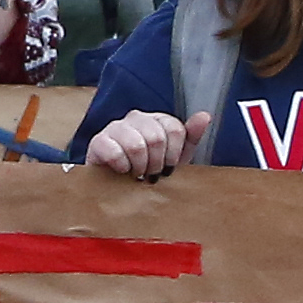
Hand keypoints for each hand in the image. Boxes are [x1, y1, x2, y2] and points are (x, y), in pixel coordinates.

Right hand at [83, 108, 197, 180]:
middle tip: (151, 174)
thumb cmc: (147, 169)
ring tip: (137, 174)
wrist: (115, 186)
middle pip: (157, 137)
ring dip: (139, 166)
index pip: (175, 129)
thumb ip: (190, 137)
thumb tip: (205, 116)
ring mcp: (115, 127)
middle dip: (157, 163)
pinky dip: (122, 166)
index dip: (174, 154)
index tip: (169, 168)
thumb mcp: (173, 157)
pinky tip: (122, 171)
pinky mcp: (98, 141)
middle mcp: (136, 118)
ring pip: (137, 144)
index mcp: (157, 120)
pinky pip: (115, 151)